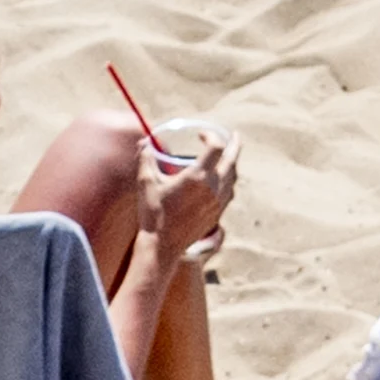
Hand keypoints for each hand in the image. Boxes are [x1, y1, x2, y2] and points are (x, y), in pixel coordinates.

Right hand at [139, 131, 238, 261]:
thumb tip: (144, 141)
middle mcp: (213, 188)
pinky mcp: (218, 213)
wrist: (163, 245)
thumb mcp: (146, 182)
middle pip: (232, 160)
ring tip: (228, 155)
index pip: (216, 147)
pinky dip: (229, 179)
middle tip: (235, 136)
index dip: (212, 136)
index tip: (201, 134)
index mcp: (197, 177)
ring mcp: (218, 202)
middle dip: (234, 145)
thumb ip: (146, 158)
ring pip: (233, 177)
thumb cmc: (153, 212)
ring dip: (232, 163)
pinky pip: (230, 191)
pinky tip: (224, 178)